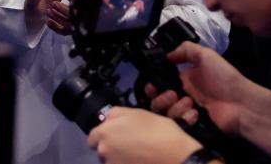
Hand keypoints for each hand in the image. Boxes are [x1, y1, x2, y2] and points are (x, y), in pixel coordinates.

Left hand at [87, 107, 202, 163]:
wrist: (178, 157)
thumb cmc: (157, 130)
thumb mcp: (135, 112)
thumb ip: (115, 115)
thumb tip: (106, 119)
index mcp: (103, 133)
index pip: (92, 138)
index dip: (104, 136)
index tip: (116, 136)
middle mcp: (104, 151)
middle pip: (102, 151)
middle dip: (111, 148)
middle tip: (129, 145)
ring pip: (111, 162)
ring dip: (119, 159)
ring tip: (137, 155)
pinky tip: (140, 161)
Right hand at [144, 42, 245, 135]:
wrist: (242, 104)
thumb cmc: (224, 77)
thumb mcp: (206, 55)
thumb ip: (185, 49)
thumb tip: (165, 56)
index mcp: (183, 80)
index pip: (159, 84)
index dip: (152, 85)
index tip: (151, 84)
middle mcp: (181, 97)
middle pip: (157, 101)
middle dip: (159, 98)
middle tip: (171, 94)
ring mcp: (186, 113)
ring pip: (166, 113)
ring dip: (174, 107)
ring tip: (189, 103)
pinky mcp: (192, 126)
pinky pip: (178, 124)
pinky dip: (185, 117)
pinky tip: (196, 113)